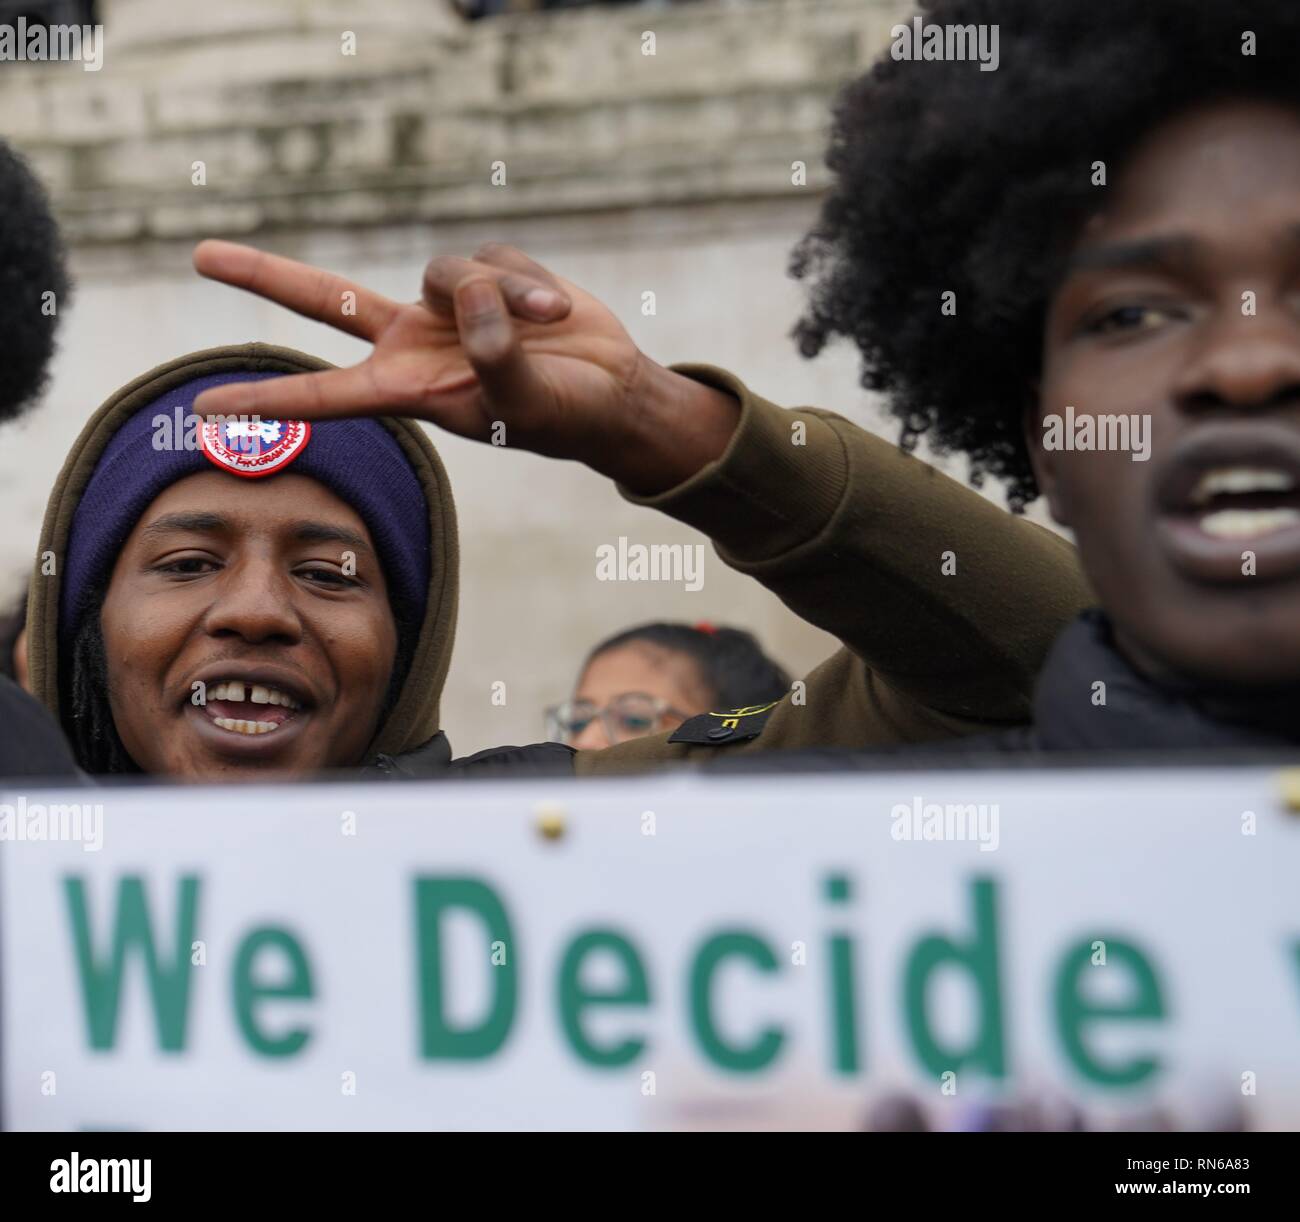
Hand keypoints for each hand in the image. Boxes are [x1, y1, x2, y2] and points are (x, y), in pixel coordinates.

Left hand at [190, 240, 739, 492]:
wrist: (608, 390)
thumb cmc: (563, 416)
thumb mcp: (527, 404)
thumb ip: (496, 358)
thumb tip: (469, 297)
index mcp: (410, 390)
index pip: (326, 395)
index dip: (268, 400)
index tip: (206, 408)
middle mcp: (414, 343)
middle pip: (327, 301)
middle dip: (266, 276)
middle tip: (199, 256)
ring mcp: (447, 305)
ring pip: (447, 269)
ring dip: (504, 292)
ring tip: (550, 323)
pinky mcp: (484, 273)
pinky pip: (492, 254)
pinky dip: (528, 279)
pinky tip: (555, 308)